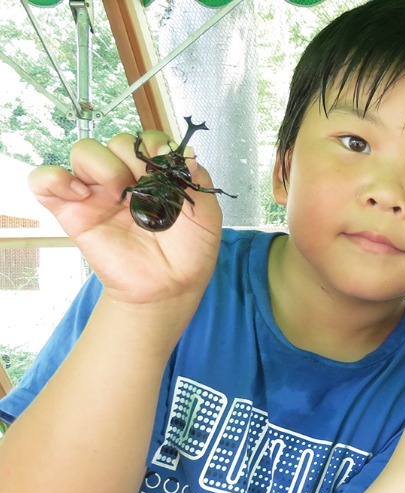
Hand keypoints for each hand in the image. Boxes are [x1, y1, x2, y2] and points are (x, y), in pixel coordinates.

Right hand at [27, 131, 223, 305]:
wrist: (168, 286)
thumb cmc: (187, 251)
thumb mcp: (205, 213)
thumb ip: (196, 179)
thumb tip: (184, 152)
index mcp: (154, 173)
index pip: (146, 138)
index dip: (154, 146)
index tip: (164, 169)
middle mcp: (124, 177)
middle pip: (116, 141)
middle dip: (133, 159)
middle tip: (144, 190)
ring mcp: (96, 192)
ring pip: (83, 151)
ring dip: (103, 166)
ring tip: (119, 196)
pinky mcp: (72, 211)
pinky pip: (43, 181)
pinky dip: (54, 178)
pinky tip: (81, 196)